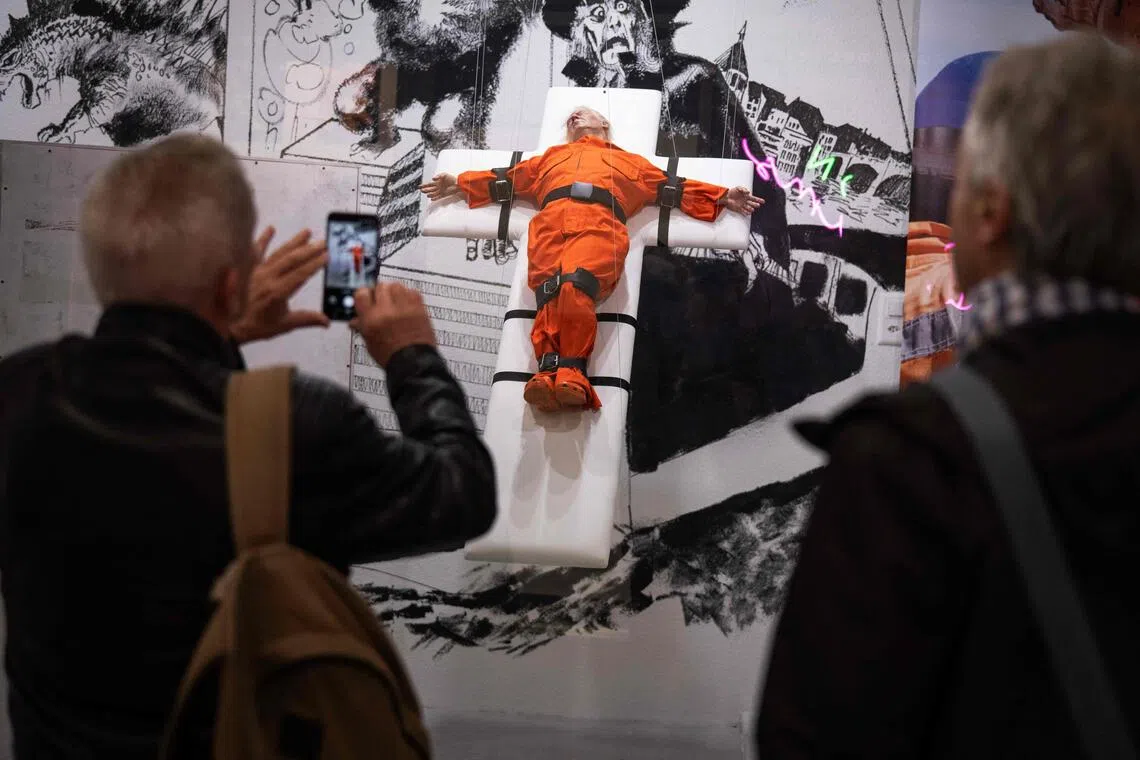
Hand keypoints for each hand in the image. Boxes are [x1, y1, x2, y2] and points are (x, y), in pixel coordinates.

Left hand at [231, 226, 329, 343]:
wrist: (227, 324)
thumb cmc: (255, 326)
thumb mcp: (283, 325)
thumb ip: (306, 320)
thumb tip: (326, 321)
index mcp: (278, 292)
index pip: (301, 275)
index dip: (315, 264)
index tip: (326, 255)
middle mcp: (268, 278)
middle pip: (291, 260)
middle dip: (309, 250)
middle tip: (322, 242)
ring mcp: (256, 271)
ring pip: (278, 253)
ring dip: (293, 242)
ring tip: (307, 232)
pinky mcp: (246, 268)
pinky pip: (255, 251)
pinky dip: (262, 239)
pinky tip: (271, 229)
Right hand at [350, 281, 436, 366]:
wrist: (413, 363)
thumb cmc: (391, 356)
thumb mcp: (370, 343)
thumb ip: (362, 327)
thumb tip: (354, 320)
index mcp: (371, 319)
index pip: (361, 294)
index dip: (363, 295)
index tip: (366, 298)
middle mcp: (387, 310)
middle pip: (380, 286)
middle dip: (379, 292)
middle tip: (382, 301)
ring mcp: (404, 308)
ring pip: (396, 285)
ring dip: (394, 291)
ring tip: (395, 302)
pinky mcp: (419, 308)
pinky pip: (412, 291)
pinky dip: (408, 296)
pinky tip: (406, 305)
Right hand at [419, 173, 463, 200]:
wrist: (457, 183)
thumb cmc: (451, 178)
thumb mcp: (444, 174)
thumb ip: (438, 176)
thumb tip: (433, 178)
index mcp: (437, 182)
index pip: (429, 184)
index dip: (424, 185)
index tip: (420, 186)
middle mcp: (438, 187)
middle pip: (430, 189)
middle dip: (426, 190)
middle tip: (421, 191)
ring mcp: (440, 191)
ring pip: (433, 193)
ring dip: (430, 194)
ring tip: (427, 195)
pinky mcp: (444, 194)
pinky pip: (438, 197)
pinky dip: (435, 198)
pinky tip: (431, 199)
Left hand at [720, 186, 763, 214]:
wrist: (726, 196)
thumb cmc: (732, 191)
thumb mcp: (738, 188)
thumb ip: (743, 189)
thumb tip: (748, 192)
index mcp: (746, 196)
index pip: (754, 199)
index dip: (759, 200)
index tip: (763, 201)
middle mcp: (745, 201)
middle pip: (752, 204)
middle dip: (755, 204)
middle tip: (758, 205)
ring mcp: (742, 205)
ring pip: (748, 208)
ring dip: (750, 209)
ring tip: (752, 209)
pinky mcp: (738, 209)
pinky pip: (743, 212)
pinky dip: (745, 213)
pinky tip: (748, 214)